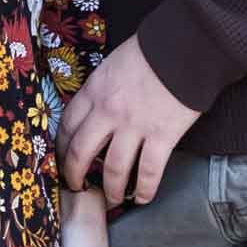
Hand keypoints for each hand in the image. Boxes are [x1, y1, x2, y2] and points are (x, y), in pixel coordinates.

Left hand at [56, 34, 199, 207]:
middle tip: (78, 187)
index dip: (61, 147)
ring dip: (111, 191)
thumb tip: (97, 110)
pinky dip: (144, 190)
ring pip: (114, 170)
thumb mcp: (113, 64)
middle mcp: (109, 112)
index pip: (67, 125)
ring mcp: (135, 126)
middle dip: (76, 176)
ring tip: (112, 200)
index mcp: (94, 91)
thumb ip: (102, 89)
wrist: (185, 46)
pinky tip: (143, 198)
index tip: (63, 157)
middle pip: (81, 153)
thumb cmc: (151, 51)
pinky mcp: (162, 137)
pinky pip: (148, 172)